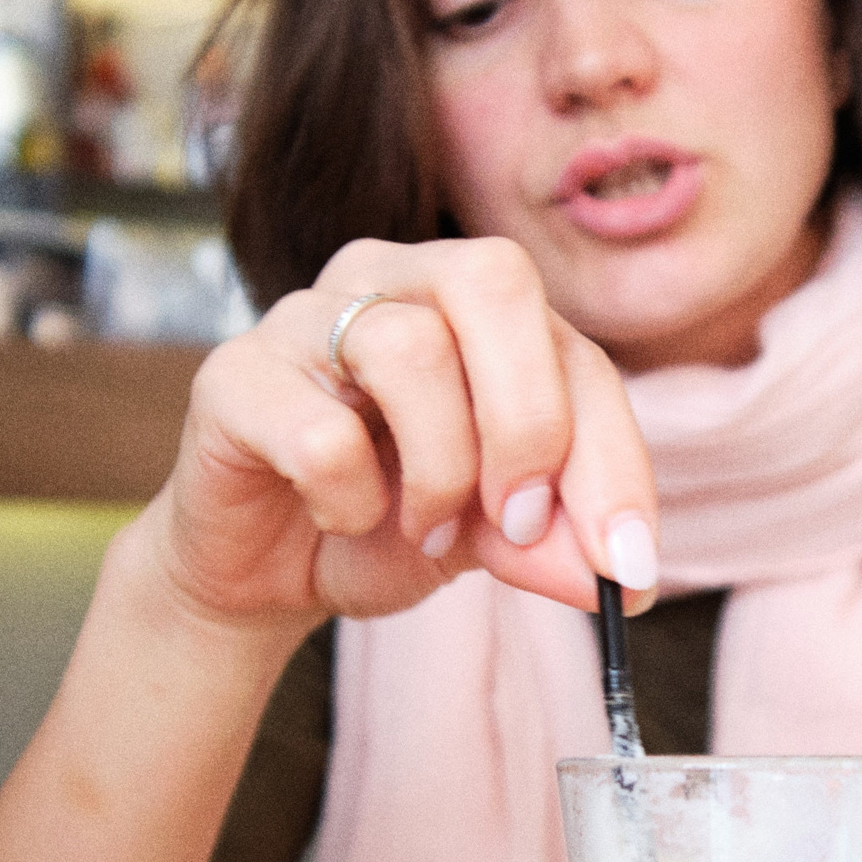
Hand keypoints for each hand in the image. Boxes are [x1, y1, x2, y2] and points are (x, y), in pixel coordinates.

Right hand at [137, 236, 657, 626]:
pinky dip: (348, 498)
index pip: (574, 351)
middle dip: (529, 420)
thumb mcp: (490, 540)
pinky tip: (339, 517)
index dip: (611, 459)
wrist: (262, 570)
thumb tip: (623, 580)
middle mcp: (394, 281)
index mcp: (475, 307)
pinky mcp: (235, 374)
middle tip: (518, 522)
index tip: (626, 564)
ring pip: (410, 350)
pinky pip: (320, 431)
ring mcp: (307, 315)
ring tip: (421, 529)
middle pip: (493, 281)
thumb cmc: (384, 524)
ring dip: (438, 472)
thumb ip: (553, 543)